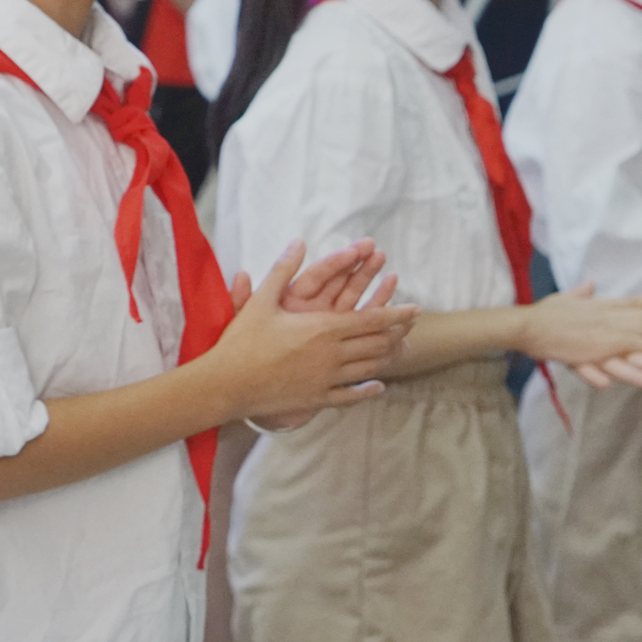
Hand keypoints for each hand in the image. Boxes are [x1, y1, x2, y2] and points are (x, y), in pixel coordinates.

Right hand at [212, 244, 415, 427]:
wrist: (227, 384)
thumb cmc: (242, 341)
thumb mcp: (262, 301)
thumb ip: (282, 271)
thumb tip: (298, 242)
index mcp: (323, 327)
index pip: (370, 319)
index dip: (396, 314)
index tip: (414, 309)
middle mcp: (332, 354)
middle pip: (377, 343)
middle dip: (399, 333)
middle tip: (413, 326)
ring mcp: (327, 378)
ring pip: (369, 368)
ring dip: (388, 358)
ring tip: (401, 350)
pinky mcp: (318, 398)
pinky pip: (351, 395)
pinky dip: (367, 390)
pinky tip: (377, 386)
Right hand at [520, 284, 641, 388]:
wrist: (529, 326)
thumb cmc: (542, 314)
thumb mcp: (563, 299)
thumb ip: (579, 293)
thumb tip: (589, 283)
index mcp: (600, 306)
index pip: (633, 302)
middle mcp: (607, 316)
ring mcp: (605, 331)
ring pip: (641, 330)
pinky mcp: (599, 346)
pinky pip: (628, 347)